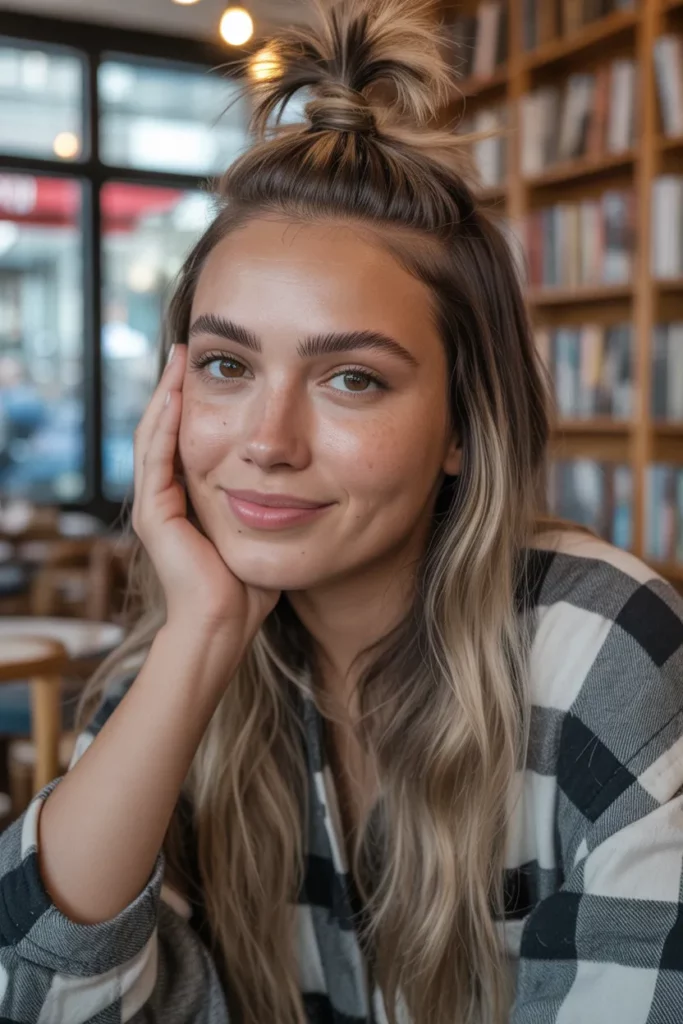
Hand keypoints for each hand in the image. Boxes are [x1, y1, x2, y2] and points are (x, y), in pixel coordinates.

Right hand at [132, 344, 278, 644]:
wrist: (225, 626)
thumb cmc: (250, 588)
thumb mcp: (266, 528)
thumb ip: (272, 500)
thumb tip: (305, 475)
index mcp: (188, 499)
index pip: (189, 438)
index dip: (197, 403)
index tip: (218, 369)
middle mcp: (165, 498)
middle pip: (166, 429)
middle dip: (177, 388)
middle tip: (189, 349)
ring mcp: (154, 506)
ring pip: (155, 436)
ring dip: (167, 396)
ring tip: (179, 358)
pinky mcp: (153, 516)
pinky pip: (156, 459)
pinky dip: (165, 425)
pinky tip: (177, 395)